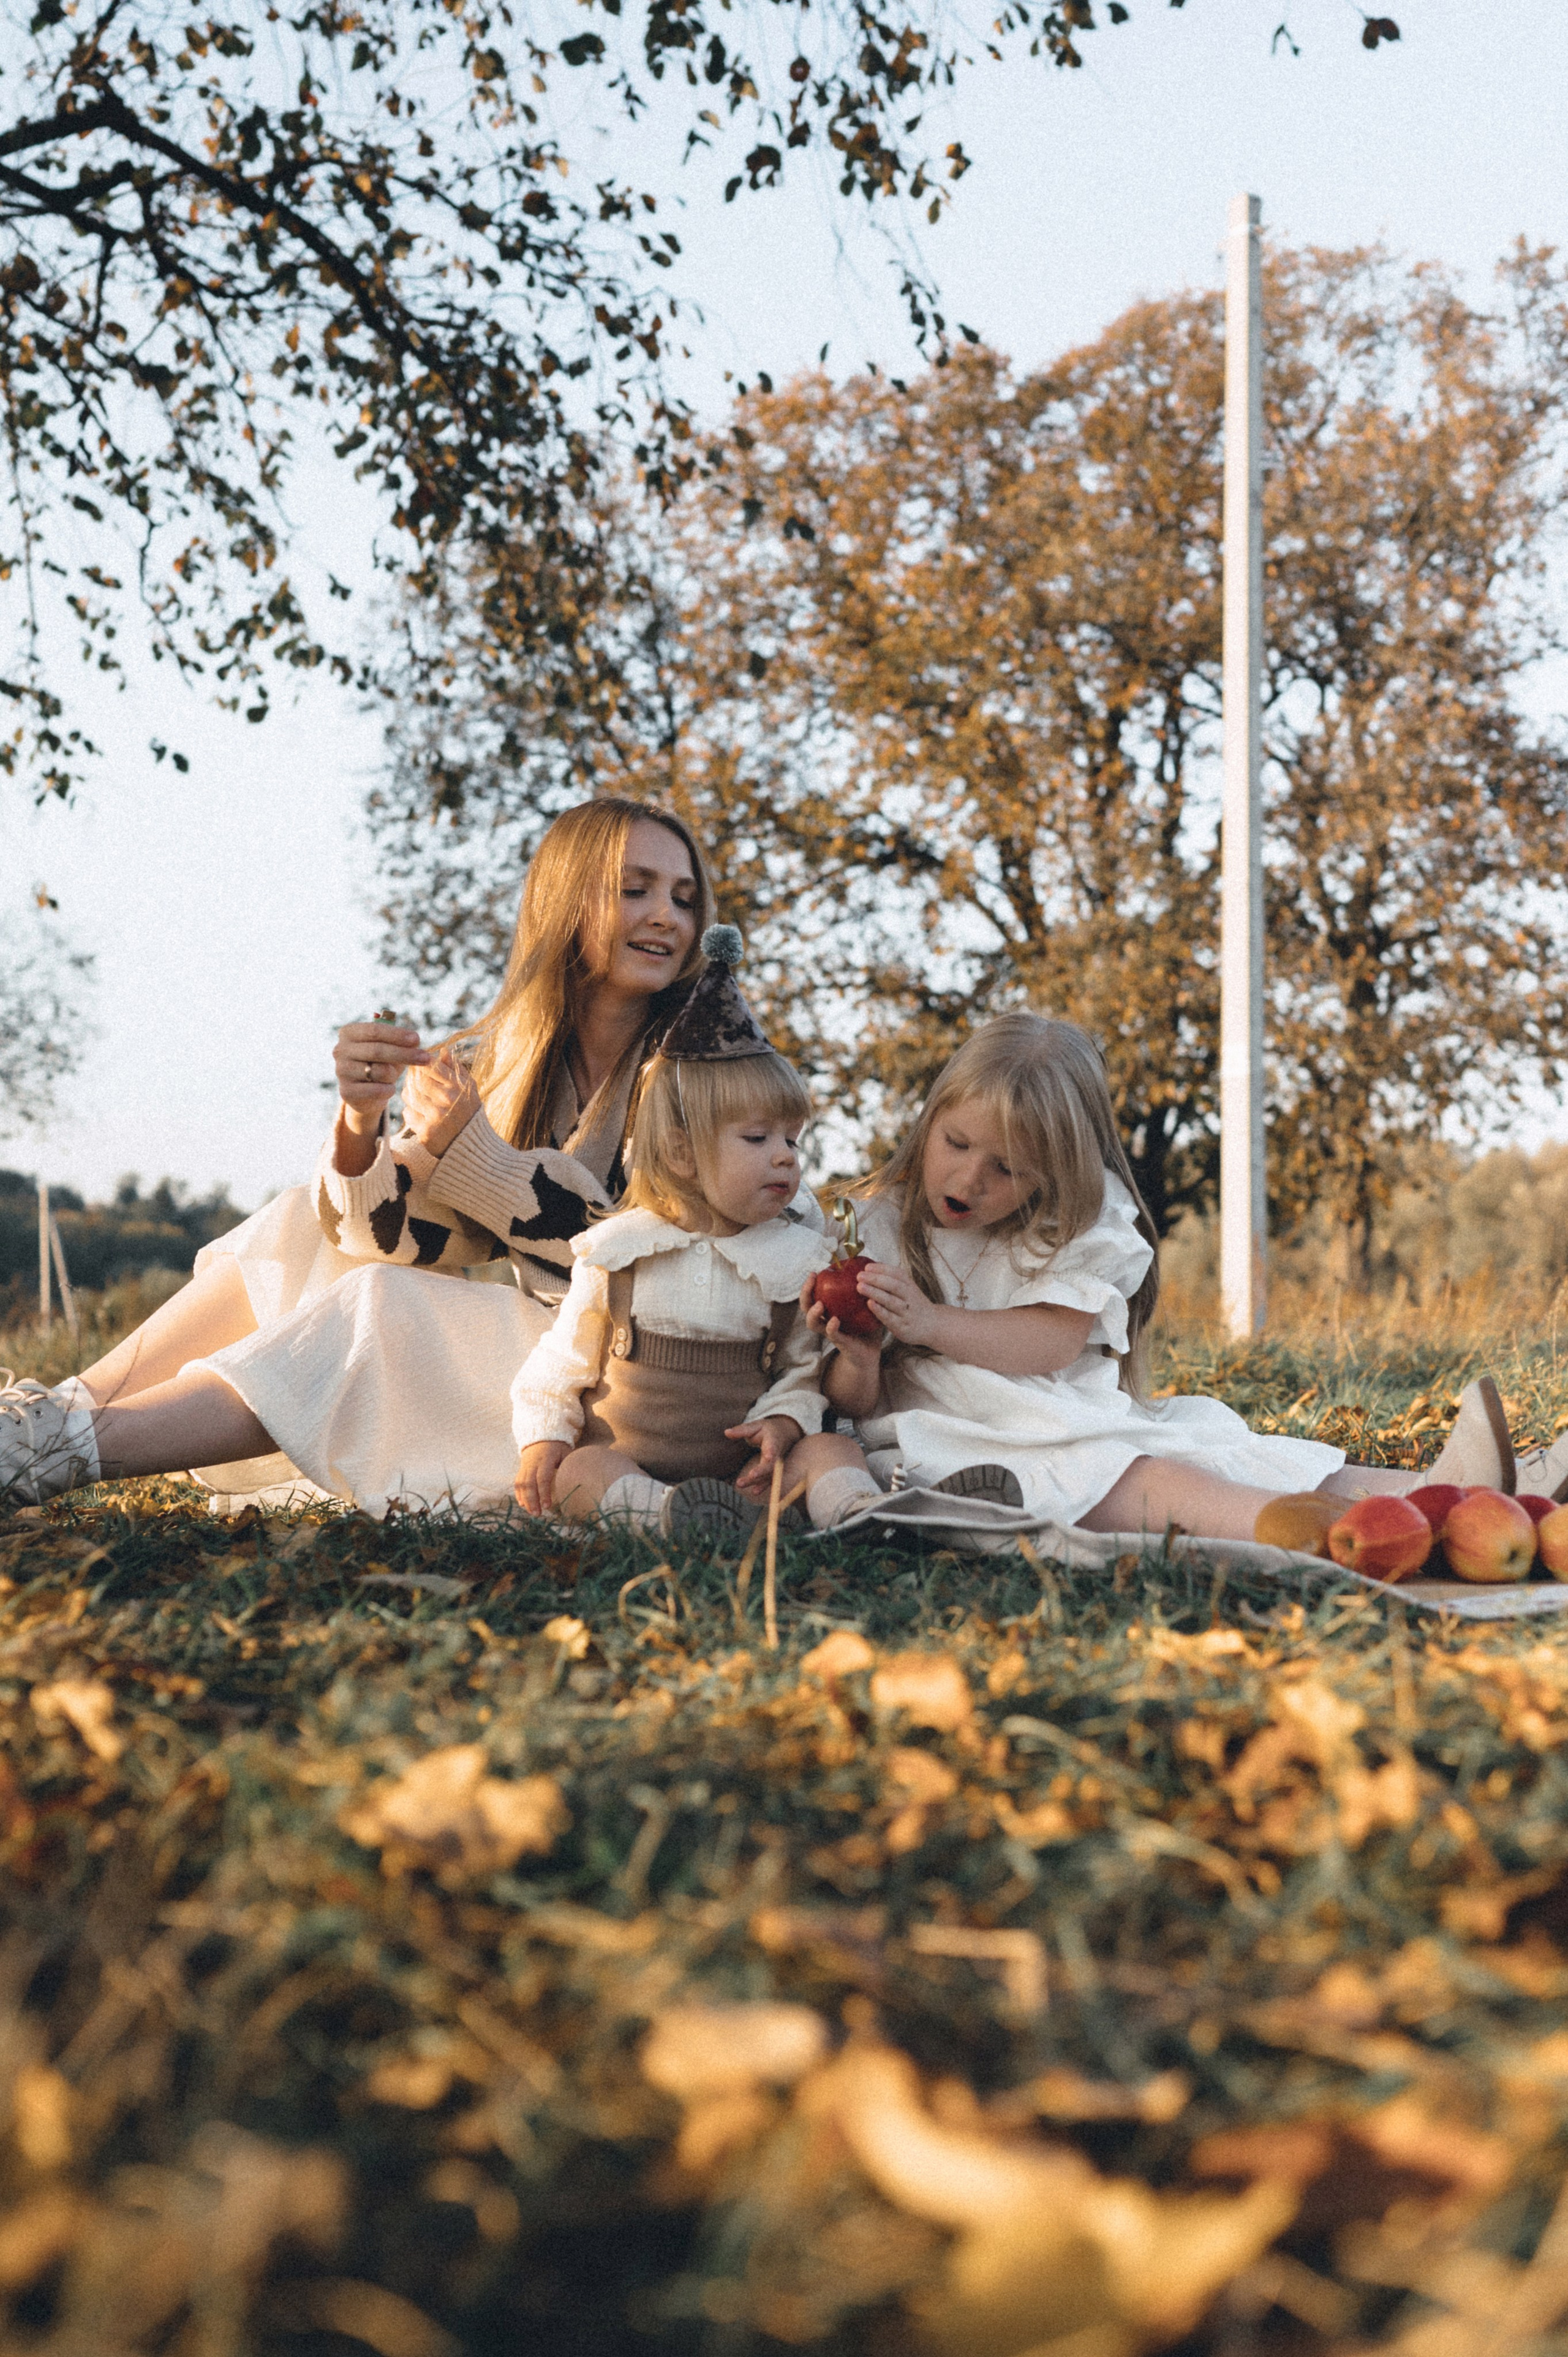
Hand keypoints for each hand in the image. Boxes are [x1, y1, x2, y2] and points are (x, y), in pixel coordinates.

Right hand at [335, 1019, 429, 1138]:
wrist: (366, 1094)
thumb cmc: (380, 1063)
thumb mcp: (389, 1048)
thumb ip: (399, 1041)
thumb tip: (415, 1039)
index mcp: (349, 1033)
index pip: (375, 1030)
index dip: (397, 1035)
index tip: (417, 1039)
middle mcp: (340, 1050)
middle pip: (377, 1050)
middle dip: (405, 1054)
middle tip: (426, 1058)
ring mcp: (341, 1071)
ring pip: (378, 1071)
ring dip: (393, 1074)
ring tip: (393, 1075)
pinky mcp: (346, 1091)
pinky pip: (376, 1089)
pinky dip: (388, 1089)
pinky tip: (389, 1089)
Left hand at [402, 1049, 481, 1157]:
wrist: (473, 1146)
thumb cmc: (469, 1112)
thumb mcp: (468, 1088)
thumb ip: (455, 1069)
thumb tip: (442, 1050)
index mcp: (458, 1087)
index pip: (430, 1066)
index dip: (422, 1064)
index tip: (421, 1067)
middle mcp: (447, 1101)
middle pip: (417, 1080)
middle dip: (412, 1078)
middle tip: (413, 1079)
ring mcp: (435, 1117)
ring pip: (409, 1096)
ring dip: (409, 1093)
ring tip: (415, 1094)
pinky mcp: (426, 1132)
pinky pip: (408, 1114)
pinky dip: (410, 1110)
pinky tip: (418, 1111)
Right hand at [515, 1440, 570, 1513]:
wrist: (540, 1437)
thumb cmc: (557, 1447)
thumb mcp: (565, 1452)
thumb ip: (569, 1465)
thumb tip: (579, 1480)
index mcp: (545, 1459)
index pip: (542, 1478)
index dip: (544, 1492)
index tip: (547, 1506)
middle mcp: (532, 1463)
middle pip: (529, 1484)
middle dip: (532, 1500)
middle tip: (537, 1514)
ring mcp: (525, 1467)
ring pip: (522, 1485)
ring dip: (525, 1500)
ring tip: (532, 1513)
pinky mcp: (521, 1470)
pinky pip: (517, 1483)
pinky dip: (519, 1494)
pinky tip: (522, 1505)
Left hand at [726, 1415, 801, 1499]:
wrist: (783, 1434)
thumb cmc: (767, 1430)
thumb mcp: (755, 1426)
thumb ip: (742, 1430)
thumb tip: (726, 1432)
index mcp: (773, 1442)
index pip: (772, 1449)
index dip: (771, 1454)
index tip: (768, 1457)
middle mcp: (776, 1455)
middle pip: (770, 1465)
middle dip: (760, 1472)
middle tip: (749, 1476)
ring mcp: (776, 1464)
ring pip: (768, 1475)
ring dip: (756, 1481)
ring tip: (740, 1483)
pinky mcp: (773, 1471)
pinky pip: (769, 1480)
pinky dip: (763, 1486)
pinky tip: (755, 1492)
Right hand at [803, 1278, 883, 1373]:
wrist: (870, 1351)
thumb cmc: (866, 1325)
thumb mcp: (864, 1305)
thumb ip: (864, 1290)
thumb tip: (871, 1268)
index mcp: (828, 1310)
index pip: (812, 1295)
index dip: (809, 1285)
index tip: (814, 1273)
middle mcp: (825, 1320)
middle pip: (806, 1307)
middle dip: (805, 1293)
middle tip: (811, 1280)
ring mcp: (830, 1332)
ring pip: (812, 1323)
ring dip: (813, 1313)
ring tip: (819, 1304)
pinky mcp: (840, 1342)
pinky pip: (831, 1334)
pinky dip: (831, 1327)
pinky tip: (835, 1320)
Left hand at [855, 1260, 942, 1347]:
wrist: (933, 1325)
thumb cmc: (913, 1305)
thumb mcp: (908, 1289)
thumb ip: (892, 1280)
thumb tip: (869, 1269)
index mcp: (910, 1285)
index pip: (897, 1273)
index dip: (882, 1269)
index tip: (867, 1267)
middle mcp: (910, 1297)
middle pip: (893, 1285)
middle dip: (876, 1279)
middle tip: (859, 1276)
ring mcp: (906, 1312)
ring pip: (891, 1301)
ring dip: (875, 1292)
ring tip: (860, 1287)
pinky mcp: (902, 1327)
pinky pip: (890, 1318)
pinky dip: (880, 1310)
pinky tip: (870, 1304)